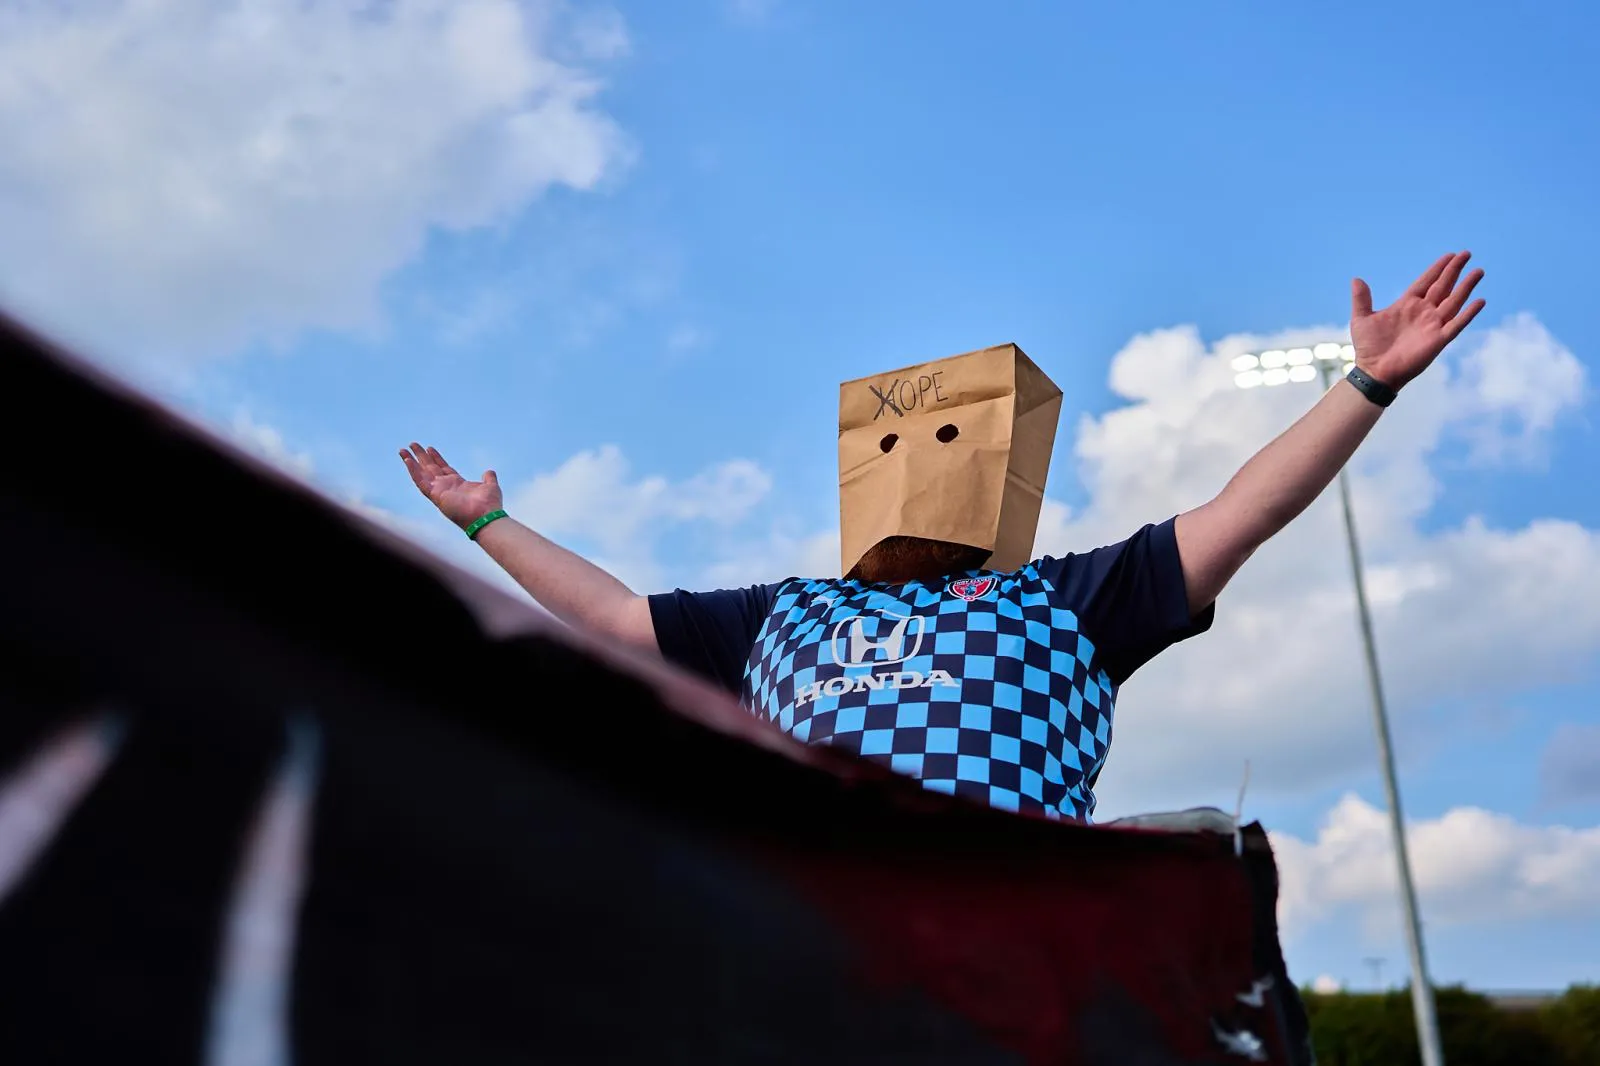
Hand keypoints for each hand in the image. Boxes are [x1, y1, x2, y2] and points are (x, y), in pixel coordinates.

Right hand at [399, 443, 501, 529]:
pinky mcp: (435, 495)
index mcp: (457, 484)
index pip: (443, 468)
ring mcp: (439, 491)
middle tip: (412, 444)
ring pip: (421, 474)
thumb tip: (489, 472)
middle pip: (430, 468)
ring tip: (403, 451)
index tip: (429, 448)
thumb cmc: (489, 506)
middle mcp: (446, 487)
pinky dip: (413, 471)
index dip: (436, 458)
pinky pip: (421, 481)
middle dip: (421, 456)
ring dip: (412, 462)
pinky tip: (407, 461)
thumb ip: (488, 478)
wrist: (486, 517)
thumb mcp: (490, 486)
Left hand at [1349, 251, 1485, 389]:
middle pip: (1443, 286)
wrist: (1374, 371)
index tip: (1450, 255)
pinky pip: (1457, 324)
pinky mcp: (1438, 340)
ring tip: (1478, 272)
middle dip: (1454, 270)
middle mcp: (1423, 312)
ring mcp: (1432, 325)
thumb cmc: (1368, 347)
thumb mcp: (1362, 319)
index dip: (1438, 268)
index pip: (1426, 281)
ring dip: (1466, 287)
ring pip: (1454, 301)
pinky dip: (1468, 314)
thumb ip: (1361, 299)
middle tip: (1466, 254)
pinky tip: (1479, 301)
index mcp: (1407, 304)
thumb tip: (1356, 279)